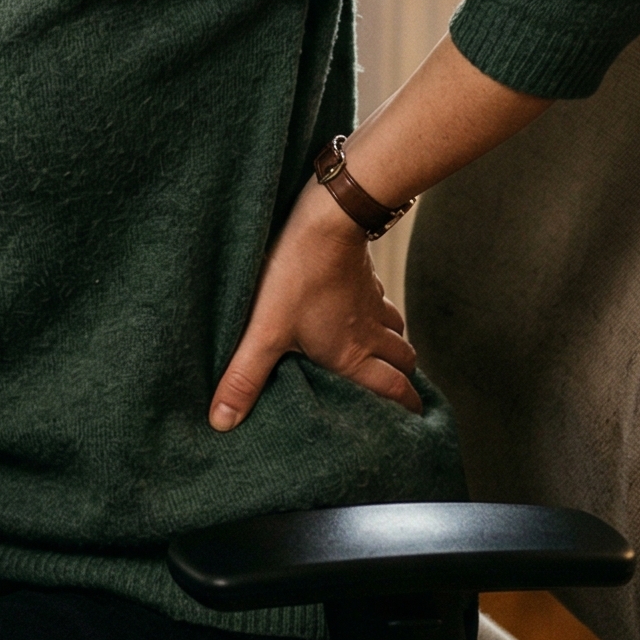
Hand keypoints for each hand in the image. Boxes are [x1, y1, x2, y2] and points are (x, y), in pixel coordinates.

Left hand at [210, 183, 420, 429]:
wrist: (327, 218)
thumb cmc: (297, 275)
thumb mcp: (265, 331)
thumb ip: (246, 377)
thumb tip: (223, 422)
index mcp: (351, 355)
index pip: (393, 389)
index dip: (408, 408)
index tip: (417, 422)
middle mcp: (369, 332)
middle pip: (403, 362)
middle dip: (406, 380)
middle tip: (403, 393)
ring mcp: (371, 302)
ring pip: (397, 331)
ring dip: (396, 347)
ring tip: (387, 358)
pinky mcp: (366, 276)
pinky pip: (383, 302)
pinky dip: (382, 314)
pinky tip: (365, 311)